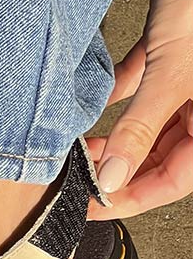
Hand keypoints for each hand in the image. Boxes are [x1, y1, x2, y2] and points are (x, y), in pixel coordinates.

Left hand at [88, 0, 192, 219]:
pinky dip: (119, 95)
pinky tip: (92, 102)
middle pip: (159, 155)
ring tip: (78, 145)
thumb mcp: (170, 74)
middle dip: (119, 167)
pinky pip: (143, 85)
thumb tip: (113, 180)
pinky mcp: (171, 52)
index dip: (132, 197)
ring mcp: (189, 81)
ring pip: (149, 124)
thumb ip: (139, 129)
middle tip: (76, 178)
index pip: (174, 180)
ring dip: (116, 136)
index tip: (91, 206)